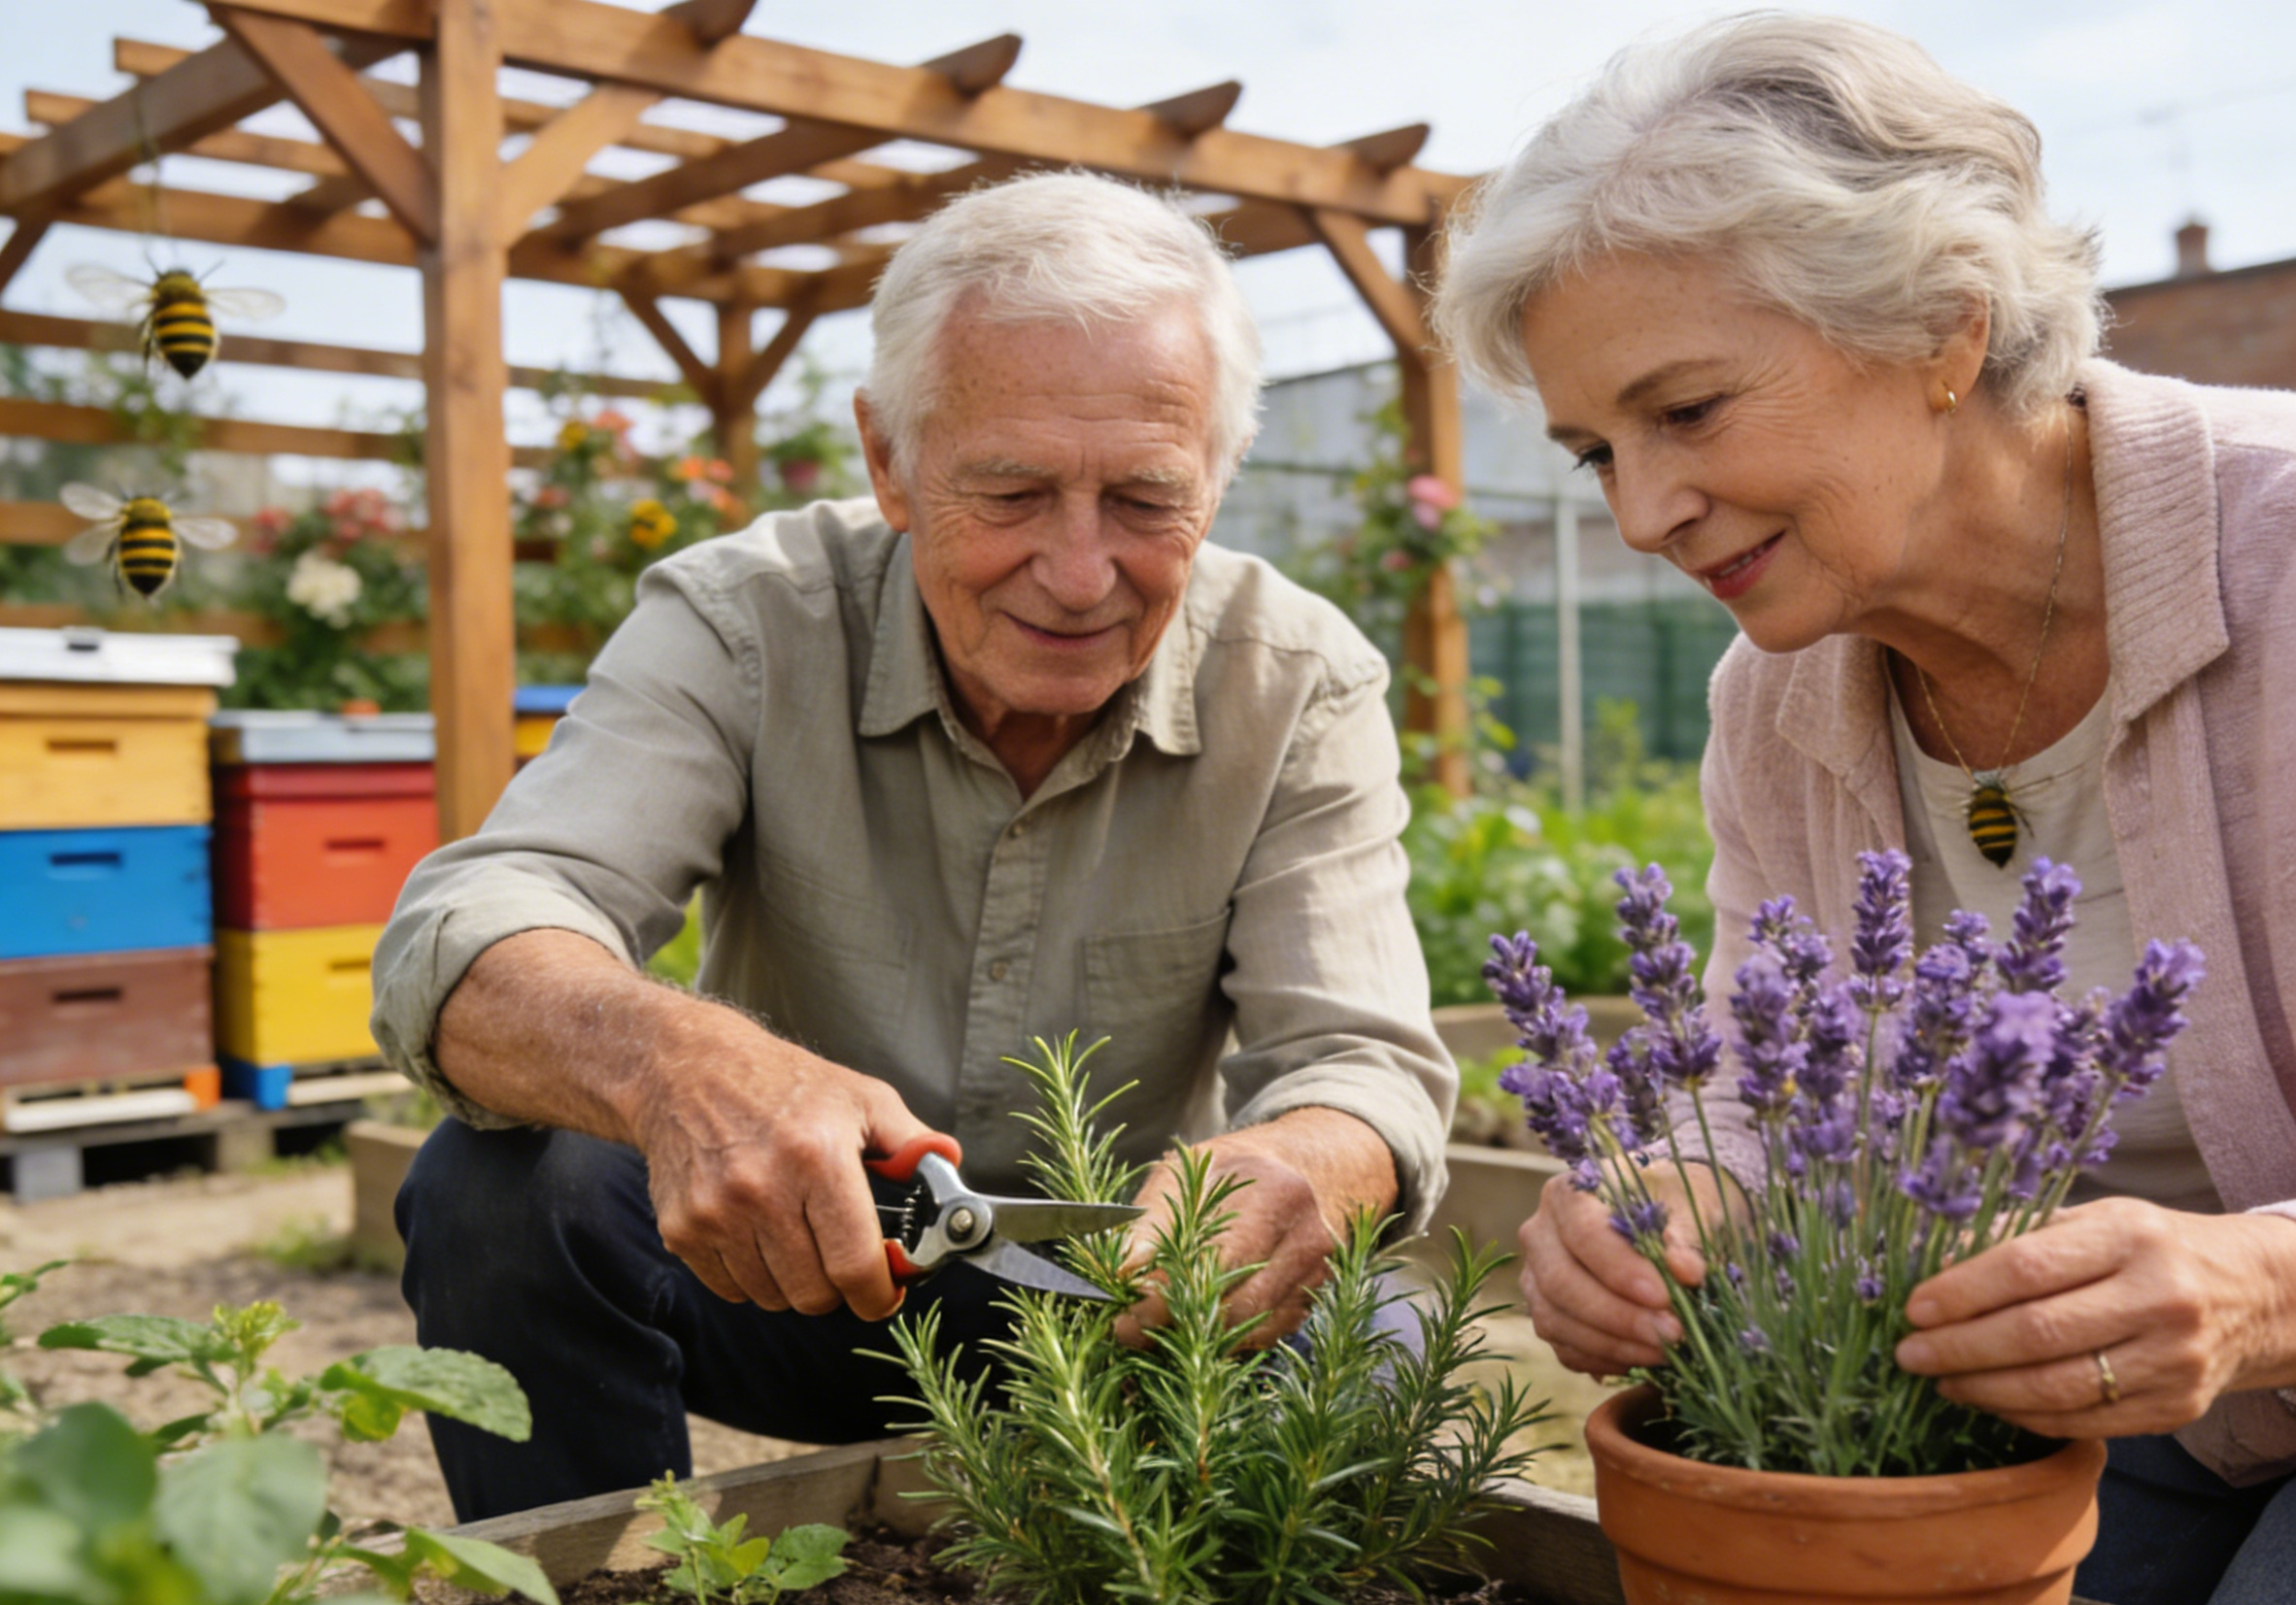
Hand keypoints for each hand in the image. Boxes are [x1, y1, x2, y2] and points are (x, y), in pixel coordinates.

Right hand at [629, 1020, 943, 1323]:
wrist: (685, 1068)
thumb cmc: (780, 1082)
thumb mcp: (861, 1098)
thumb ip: (912, 1145)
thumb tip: (949, 1179)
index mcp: (818, 1157)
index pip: (854, 1264)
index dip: (878, 1295)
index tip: (884, 1294)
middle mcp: (763, 1189)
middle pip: (814, 1293)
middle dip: (837, 1287)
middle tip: (839, 1257)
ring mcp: (716, 1213)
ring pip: (772, 1298)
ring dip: (792, 1282)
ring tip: (796, 1236)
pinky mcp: (681, 1229)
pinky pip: (731, 1289)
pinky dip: (752, 1277)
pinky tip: (758, 1235)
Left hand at [1113, 1108, 1395, 1350]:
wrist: (1301, 1168)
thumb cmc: (1232, 1170)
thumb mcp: (1185, 1174)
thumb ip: (1152, 1222)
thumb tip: (1123, 1275)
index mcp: (1275, 1193)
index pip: (1213, 1263)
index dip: (1163, 1297)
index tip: (1124, 1318)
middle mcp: (1306, 1235)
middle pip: (1233, 1304)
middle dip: (1175, 1323)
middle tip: (1131, 1331)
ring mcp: (1317, 1272)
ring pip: (1248, 1328)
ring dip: (1198, 1337)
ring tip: (1157, 1327)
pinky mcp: (1314, 1298)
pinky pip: (1265, 1335)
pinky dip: (1226, 1337)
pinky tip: (1198, 1324)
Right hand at [1518, 1165, 1725, 1377]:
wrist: (1667, 1217)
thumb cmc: (1674, 1201)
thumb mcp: (1690, 1204)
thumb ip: (1686, 1236)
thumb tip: (1686, 1270)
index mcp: (1566, 1194)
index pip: (1581, 1232)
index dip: (1618, 1268)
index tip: (1663, 1296)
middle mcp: (1539, 1234)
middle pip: (1560, 1282)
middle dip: (1617, 1316)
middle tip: (1671, 1333)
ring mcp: (1537, 1278)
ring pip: (1557, 1321)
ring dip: (1613, 1344)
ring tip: (1666, 1351)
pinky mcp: (1548, 1316)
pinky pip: (1566, 1349)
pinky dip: (1605, 1360)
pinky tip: (1645, 1358)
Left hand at [1895, 1199, 2295, 1437]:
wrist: (2250, 1294)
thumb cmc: (2147, 1249)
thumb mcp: (2090, 1221)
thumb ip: (2014, 1237)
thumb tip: (1928, 1260)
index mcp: (2128, 1237)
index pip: (2026, 1268)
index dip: (1961, 1292)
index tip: (1914, 1308)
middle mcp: (2159, 1298)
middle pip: (2037, 1334)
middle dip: (1960, 1348)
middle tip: (1911, 1353)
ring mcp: (2173, 1359)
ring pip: (2058, 1388)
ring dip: (1985, 1390)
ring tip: (1941, 1381)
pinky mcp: (2177, 1407)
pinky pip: (2085, 1422)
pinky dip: (2026, 1416)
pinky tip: (1990, 1400)